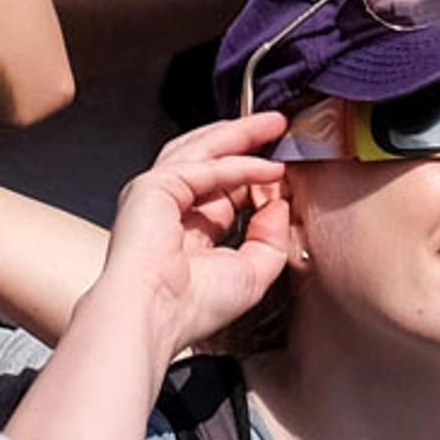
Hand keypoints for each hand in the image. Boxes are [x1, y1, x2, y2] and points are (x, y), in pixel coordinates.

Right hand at [89, 118, 305, 363]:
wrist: (153, 314)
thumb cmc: (192, 307)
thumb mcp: (250, 275)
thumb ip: (269, 240)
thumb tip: (280, 203)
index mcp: (187, 228)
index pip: (223, 189)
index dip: (254, 178)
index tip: (285, 173)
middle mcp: (170, 204)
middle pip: (210, 158)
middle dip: (246, 140)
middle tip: (278, 128)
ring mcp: (158, 191)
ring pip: (202, 150)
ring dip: (239, 135)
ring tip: (271, 125)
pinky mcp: (155, 185)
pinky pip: (203, 167)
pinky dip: (238, 164)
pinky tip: (267, 166)